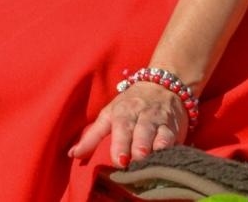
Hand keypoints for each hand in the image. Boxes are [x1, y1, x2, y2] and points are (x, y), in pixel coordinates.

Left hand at [69, 81, 187, 166]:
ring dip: (156, 146)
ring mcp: (159, 121)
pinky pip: (174, 137)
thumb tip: (72, 155)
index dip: (119, 144)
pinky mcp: (175, 128)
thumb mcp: (108, 115)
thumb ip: (91, 136)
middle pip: (140, 130)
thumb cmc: (130, 105)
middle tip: (135, 159)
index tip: (118, 160)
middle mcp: (141, 115)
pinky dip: (172, 146)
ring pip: (159, 134)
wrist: (163, 86)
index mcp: (122, 112)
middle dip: (138, 145)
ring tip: (151, 157)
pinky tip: (170, 155)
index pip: (120, 127)